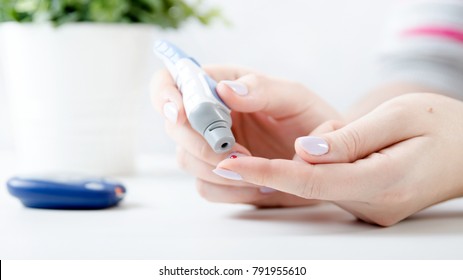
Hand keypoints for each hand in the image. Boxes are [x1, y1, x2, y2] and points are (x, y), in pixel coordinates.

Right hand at [151, 65, 339, 206]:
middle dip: (199, 143)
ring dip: (217, 168)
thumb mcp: (293, 97)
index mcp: (221, 85)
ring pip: (187, 160)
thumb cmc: (310, 119)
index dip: (165, 94)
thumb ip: (261, 90)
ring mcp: (211, 149)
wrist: (328, 160)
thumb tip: (224, 90)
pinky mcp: (220, 178)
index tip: (179, 112)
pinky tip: (259, 185)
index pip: (173, 79)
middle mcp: (209, 116)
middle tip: (236, 152)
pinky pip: (206, 187)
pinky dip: (229, 190)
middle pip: (174, 127)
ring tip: (258, 167)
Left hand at [214, 93, 462, 224]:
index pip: (309, 181)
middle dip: (295, 156)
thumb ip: (350, 137)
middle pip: (311, 181)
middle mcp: (372, 204)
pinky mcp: (366, 204)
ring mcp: (369, 209)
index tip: (231, 162)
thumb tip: (304, 151)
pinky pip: (332, 183)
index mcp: (383, 181)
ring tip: (361, 134)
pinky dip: (330, 163)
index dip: (265, 172)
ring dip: (320, 156)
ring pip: (320, 181)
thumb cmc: (443, 126)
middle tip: (316, 132)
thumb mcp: (399, 115)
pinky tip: (354, 147)